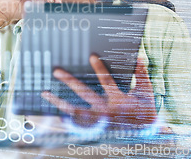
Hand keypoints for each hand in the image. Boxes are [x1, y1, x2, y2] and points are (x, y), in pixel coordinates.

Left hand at [41, 55, 156, 128]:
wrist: (144, 133)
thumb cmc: (144, 110)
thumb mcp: (146, 92)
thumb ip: (142, 74)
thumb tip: (138, 57)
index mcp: (119, 100)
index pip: (108, 82)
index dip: (100, 69)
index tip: (91, 56)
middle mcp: (106, 110)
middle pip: (84, 94)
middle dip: (70, 81)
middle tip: (56, 71)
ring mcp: (98, 120)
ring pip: (75, 111)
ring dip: (59, 102)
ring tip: (45, 92)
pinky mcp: (94, 127)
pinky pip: (76, 124)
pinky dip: (65, 120)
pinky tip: (53, 115)